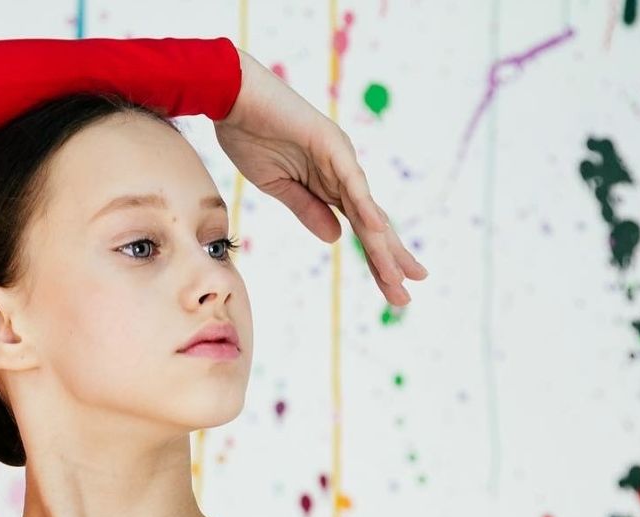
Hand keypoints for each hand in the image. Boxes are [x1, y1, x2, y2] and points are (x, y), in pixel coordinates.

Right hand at [216, 48, 427, 305]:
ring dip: (383, 247)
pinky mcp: (329, 144)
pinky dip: (364, 207)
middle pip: (372, 224)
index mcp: (330, 184)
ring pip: (366, 210)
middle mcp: (342, 172)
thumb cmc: (250, 135)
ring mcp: (339, 158)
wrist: (232, 97)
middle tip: (406, 296)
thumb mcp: (279, 187)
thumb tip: (337, 239)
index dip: (377, 259)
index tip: (393, 287)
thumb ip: (309, 211)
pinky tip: (378, 232)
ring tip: (399, 278)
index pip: (359, 229)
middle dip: (391, 261)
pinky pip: (350, 183)